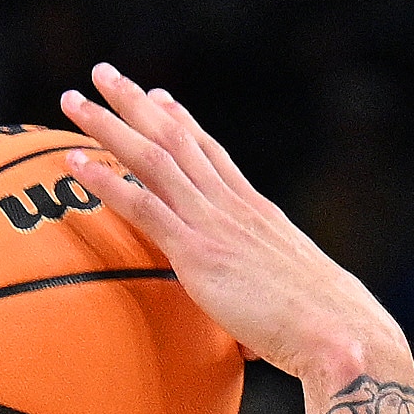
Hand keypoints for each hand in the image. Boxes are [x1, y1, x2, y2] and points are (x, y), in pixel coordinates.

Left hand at [57, 63, 406, 388]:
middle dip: (137, 103)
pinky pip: (143, 206)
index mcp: (258, 212)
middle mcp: (235, 206)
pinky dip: (105, 181)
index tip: (158, 96)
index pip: (213, 154)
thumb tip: (251, 339)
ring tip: (73, 100)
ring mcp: (216, 224)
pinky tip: (73, 164)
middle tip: (103, 73)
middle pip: (177, 138)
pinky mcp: (198, 252)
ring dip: (109, 125)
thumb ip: (260, 305)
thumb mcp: (288, 304)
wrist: (341, 334)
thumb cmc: (325, 334)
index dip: (182, 122)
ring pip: (153, 157)